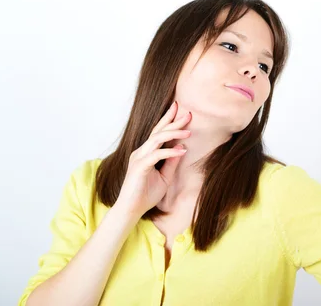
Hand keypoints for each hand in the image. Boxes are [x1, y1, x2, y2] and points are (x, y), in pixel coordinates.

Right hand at [115, 101, 191, 217]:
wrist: (131, 210)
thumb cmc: (146, 194)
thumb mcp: (165, 177)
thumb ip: (172, 162)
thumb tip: (182, 147)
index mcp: (146, 152)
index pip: (159, 132)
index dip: (169, 120)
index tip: (182, 110)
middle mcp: (141, 152)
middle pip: (158, 131)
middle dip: (173, 120)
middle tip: (188, 113)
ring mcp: (139, 158)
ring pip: (157, 139)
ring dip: (174, 133)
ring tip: (188, 131)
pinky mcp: (140, 166)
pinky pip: (157, 155)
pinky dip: (170, 152)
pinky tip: (182, 150)